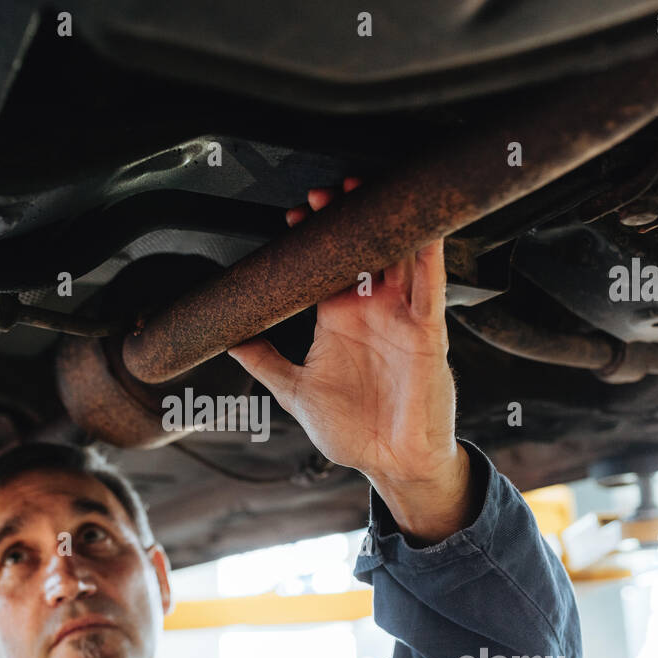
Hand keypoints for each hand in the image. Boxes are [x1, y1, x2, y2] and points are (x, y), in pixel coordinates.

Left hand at [227, 179, 472, 543]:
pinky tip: (422, 230)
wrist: (391, 465)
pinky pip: (430, 288)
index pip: (327, 267)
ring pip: (396, 257)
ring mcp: (401, 318)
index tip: (293, 217)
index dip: (314, 239)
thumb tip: (227, 339)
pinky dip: (428, 255)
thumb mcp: (294, 393)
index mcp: (339, 321)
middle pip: (362, 251)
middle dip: (346, 218)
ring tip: (364, 192)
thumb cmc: (352, 432)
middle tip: (325, 193)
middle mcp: (372, 312)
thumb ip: (264, 362)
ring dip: (383, 224)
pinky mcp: (428, 333)